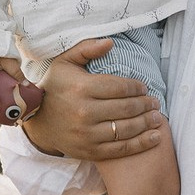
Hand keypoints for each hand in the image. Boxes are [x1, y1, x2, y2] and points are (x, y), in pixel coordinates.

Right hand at [22, 37, 166, 160]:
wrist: (37, 122)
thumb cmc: (54, 88)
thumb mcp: (64, 63)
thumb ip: (86, 49)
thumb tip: (110, 43)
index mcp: (81, 89)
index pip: (120, 87)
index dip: (137, 87)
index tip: (145, 87)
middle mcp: (84, 112)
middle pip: (127, 108)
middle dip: (146, 105)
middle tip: (155, 102)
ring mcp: (87, 135)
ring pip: (127, 129)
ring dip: (147, 123)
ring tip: (157, 117)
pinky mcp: (90, 151)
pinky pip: (121, 149)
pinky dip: (141, 143)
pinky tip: (155, 137)